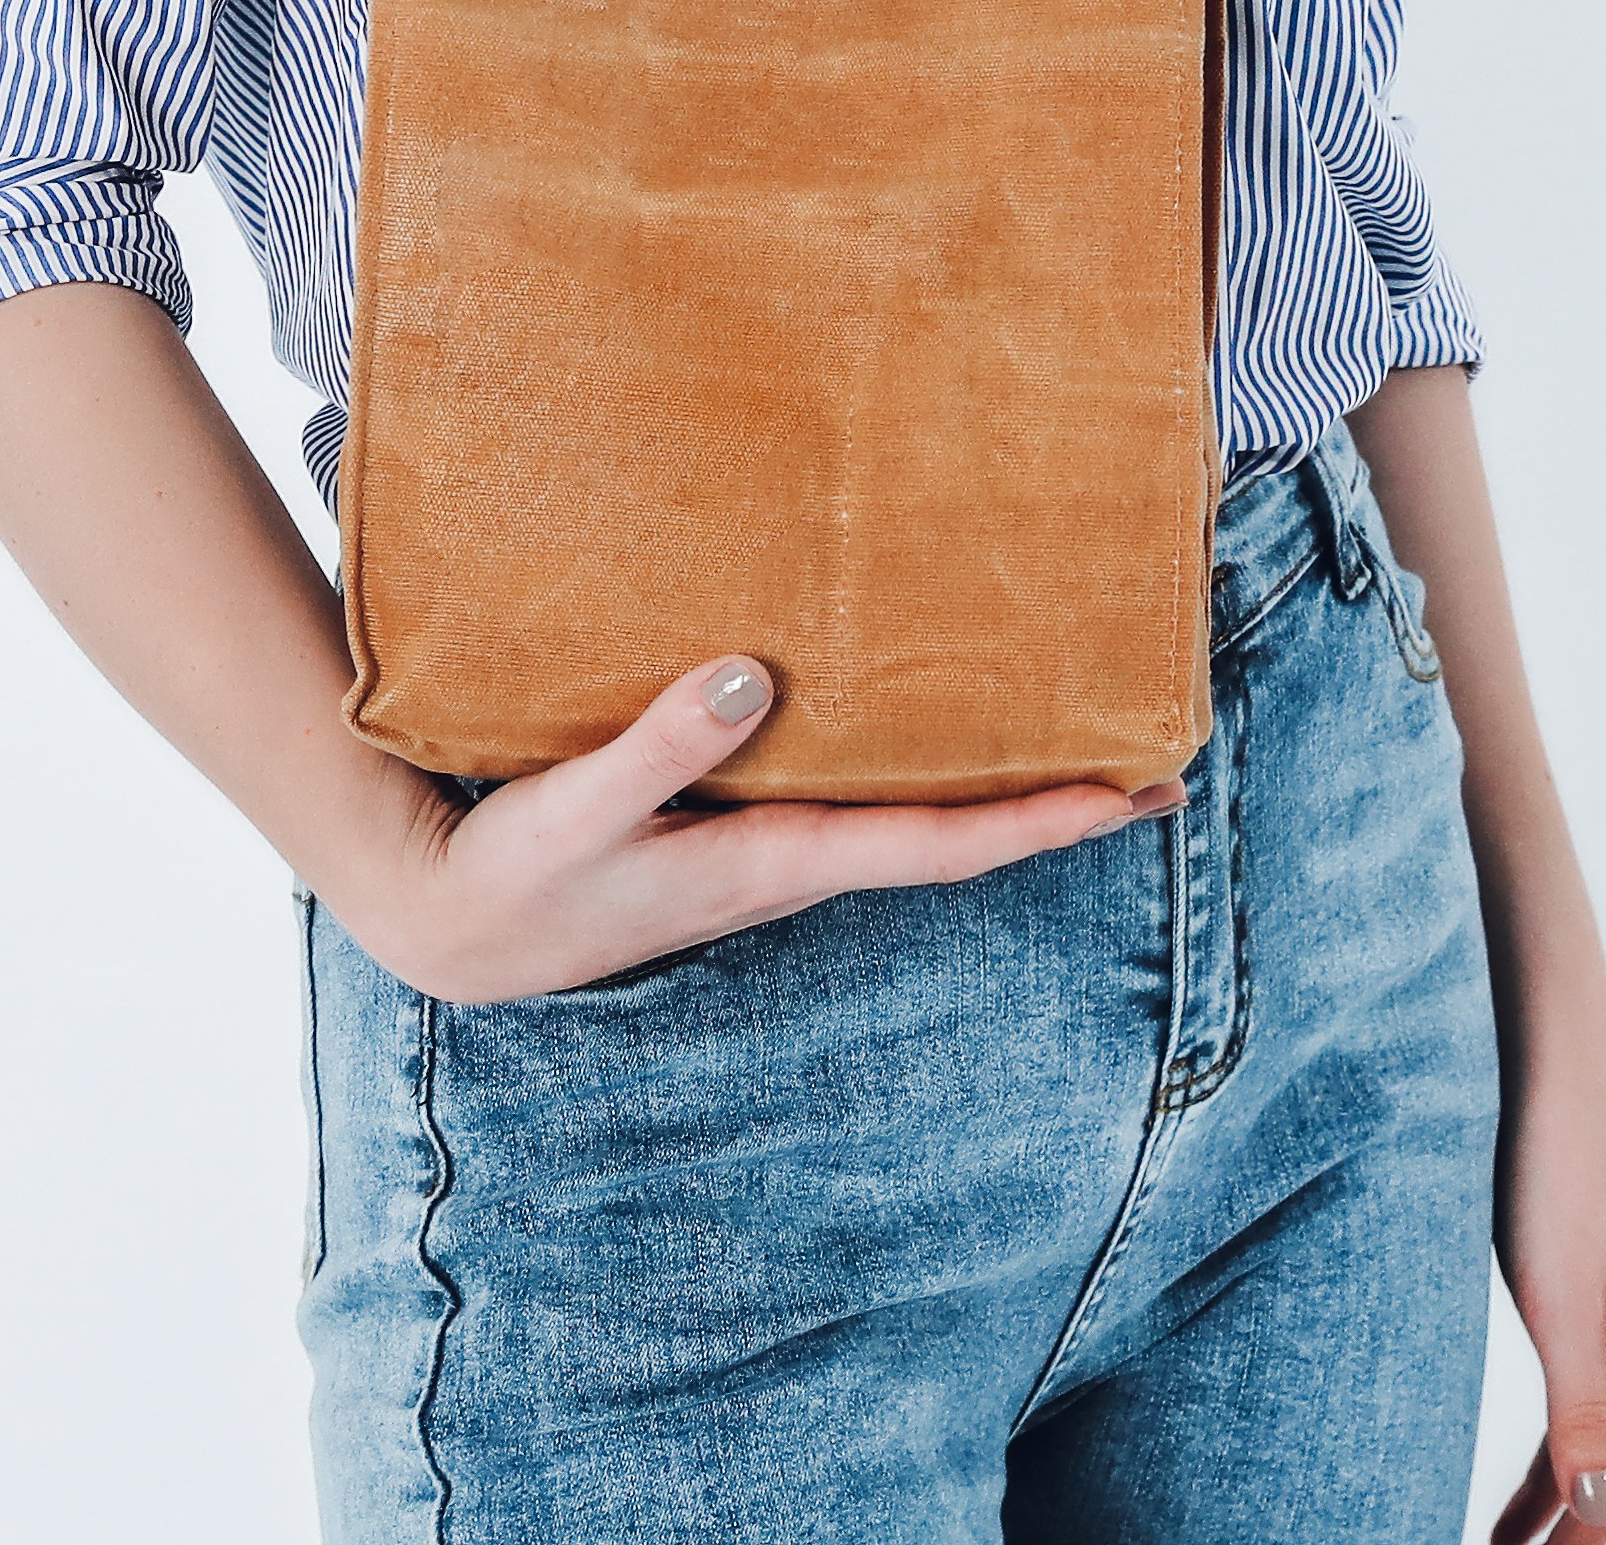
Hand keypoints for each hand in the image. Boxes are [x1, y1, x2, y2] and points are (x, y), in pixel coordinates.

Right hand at [323, 657, 1176, 1006]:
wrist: (449, 925)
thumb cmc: (513, 874)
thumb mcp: (576, 808)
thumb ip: (657, 744)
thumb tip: (749, 680)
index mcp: (771, 863)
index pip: (936, 844)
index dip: (1037, 820)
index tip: (1129, 797)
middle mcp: (788, 866)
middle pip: (949, 838)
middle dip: (1050, 808)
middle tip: (1156, 769)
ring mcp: (763, 858)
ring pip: (906, 823)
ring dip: (990, 793)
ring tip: (1069, 744)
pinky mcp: (731, 837)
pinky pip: (852, 803)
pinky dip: (913, 778)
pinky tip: (923, 737)